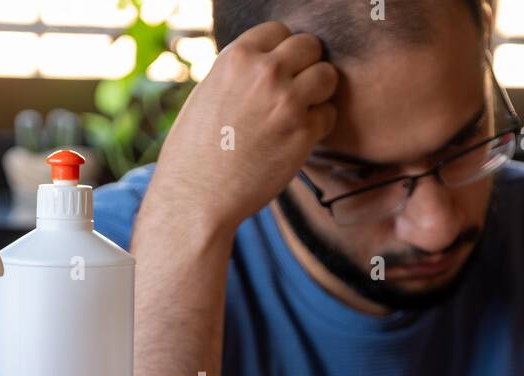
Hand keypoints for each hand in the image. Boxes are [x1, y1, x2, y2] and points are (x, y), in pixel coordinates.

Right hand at [147, 21, 337, 239]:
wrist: (197, 196)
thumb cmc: (194, 150)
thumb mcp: (208, 92)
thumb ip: (240, 73)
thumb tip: (264, 63)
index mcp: (237, 58)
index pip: (279, 30)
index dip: (281, 50)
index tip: (277, 70)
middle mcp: (265, 73)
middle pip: (310, 46)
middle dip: (305, 66)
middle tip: (294, 90)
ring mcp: (288, 102)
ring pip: (327, 76)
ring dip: (319, 92)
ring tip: (300, 111)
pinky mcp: (304, 134)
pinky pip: (329, 115)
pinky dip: (319, 125)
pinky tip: (297, 138)